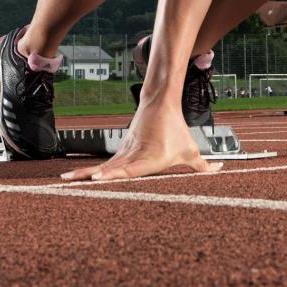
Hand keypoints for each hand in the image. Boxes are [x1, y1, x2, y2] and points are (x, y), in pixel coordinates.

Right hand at [61, 109, 221, 180]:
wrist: (160, 103)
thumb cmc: (176, 129)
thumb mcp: (191, 150)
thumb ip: (205, 166)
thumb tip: (222, 169)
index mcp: (148, 158)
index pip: (128, 169)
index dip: (113, 175)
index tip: (98, 179)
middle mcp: (133, 155)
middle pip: (108, 169)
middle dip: (89, 178)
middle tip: (70, 183)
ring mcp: (124, 152)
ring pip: (102, 166)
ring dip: (83, 174)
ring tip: (65, 182)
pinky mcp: (121, 151)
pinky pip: (104, 164)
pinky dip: (90, 171)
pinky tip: (77, 178)